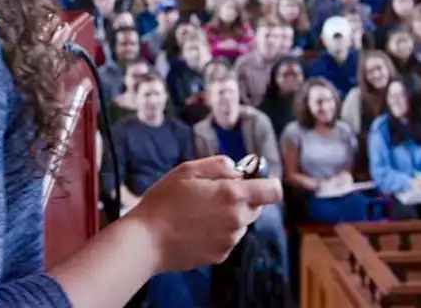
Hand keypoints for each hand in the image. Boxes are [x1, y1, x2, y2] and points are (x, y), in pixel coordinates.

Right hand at [127, 156, 282, 273]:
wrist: (146, 241)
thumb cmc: (163, 202)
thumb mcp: (187, 170)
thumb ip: (219, 165)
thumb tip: (237, 170)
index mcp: (232, 195)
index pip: (273, 191)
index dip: (267, 183)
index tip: (254, 180)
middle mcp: (237, 220)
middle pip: (257, 207)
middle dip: (242, 199)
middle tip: (212, 195)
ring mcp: (229, 240)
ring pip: (241, 223)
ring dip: (228, 216)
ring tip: (198, 213)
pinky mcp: (220, 256)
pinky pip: (227, 239)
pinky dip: (217, 232)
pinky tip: (194, 228)